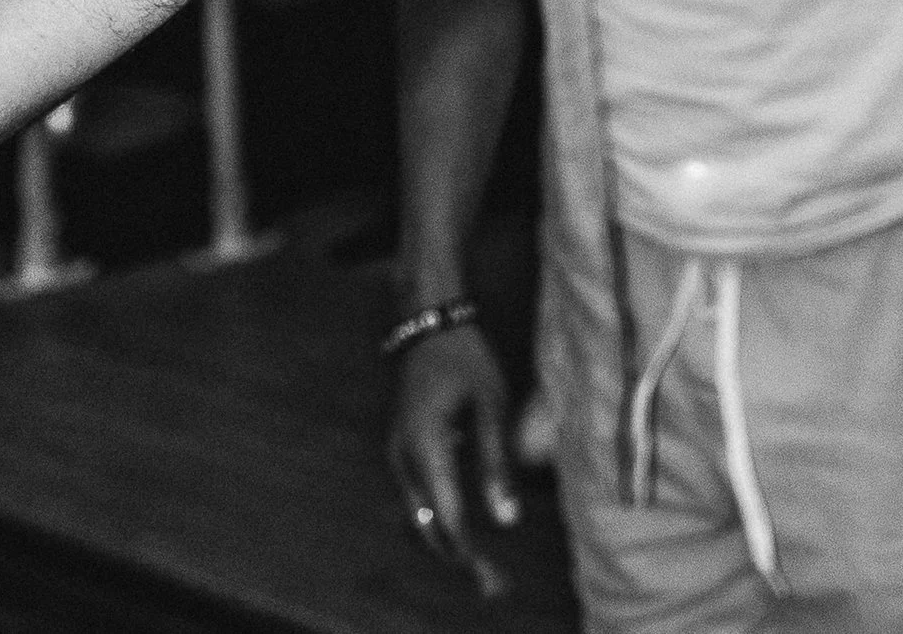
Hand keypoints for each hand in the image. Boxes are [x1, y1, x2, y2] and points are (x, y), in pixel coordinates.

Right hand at [388, 319, 518, 599]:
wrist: (429, 324)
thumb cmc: (466, 360)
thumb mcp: (490, 405)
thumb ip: (496, 462)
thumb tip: (506, 521)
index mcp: (424, 448)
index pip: (445, 518)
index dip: (469, 553)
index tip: (494, 578)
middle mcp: (402, 456)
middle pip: (425, 524)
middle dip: (456, 553)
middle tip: (491, 578)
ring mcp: (396, 451)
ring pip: (417, 512)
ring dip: (445, 535)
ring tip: (481, 556)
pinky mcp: (400, 446)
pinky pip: (415, 493)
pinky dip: (437, 512)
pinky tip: (464, 517)